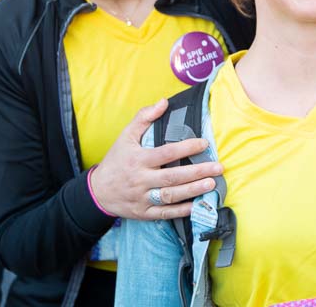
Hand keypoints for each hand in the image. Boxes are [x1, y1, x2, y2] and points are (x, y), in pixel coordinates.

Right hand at [89, 99, 222, 220]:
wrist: (98, 191)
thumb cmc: (116, 160)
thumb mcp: (125, 136)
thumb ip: (144, 117)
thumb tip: (164, 102)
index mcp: (139, 160)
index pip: (166, 153)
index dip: (186, 148)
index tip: (204, 143)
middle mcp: (141, 180)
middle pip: (172, 177)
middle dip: (197, 172)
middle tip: (218, 167)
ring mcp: (143, 198)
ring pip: (171, 196)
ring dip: (193, 191)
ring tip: (212, 184)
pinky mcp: (144, 212)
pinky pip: (165, 213)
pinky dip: (182, 211)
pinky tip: (198, 205)